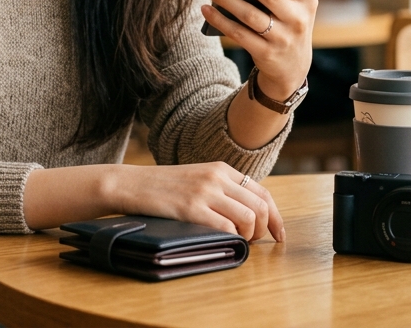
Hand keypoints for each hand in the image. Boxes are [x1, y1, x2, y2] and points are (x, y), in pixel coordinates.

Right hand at [109, 162, 283, 241]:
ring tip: (238, 241)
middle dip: (265, 229)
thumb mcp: (198, 178)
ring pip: (248, 218)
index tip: (279, 235)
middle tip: (255, 242)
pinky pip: (225, 228)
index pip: (262, 192)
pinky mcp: (190, 208)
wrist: (132, 184)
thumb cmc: (164, 187)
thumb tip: (250, 214)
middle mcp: (217, 177)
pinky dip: (232, 239)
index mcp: (222, 169)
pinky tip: (223, 242)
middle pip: (260, 206)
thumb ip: (222, 189)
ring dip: (249, 236)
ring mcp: (204, 192)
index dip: (276, 217)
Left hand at [200, 0, 318, 100]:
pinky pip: (238, 34)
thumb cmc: (295, 23)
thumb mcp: (307, 1)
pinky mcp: (265, 53)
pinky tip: (206, 8)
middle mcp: (297, 19)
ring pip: (250, 16)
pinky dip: (220, 21)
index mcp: (308, 0)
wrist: (292, 69)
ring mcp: (281, 38)